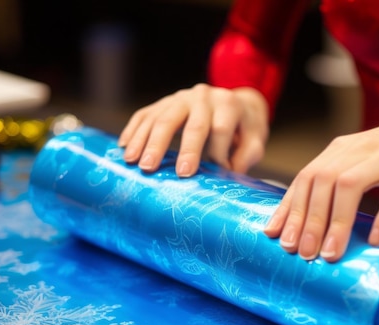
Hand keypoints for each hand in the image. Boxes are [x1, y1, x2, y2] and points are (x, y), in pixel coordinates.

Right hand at [118, 84, 268, 175]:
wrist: (236, 102)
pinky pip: (145, 114)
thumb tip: (228, 173)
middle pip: (189, 124)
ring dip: (146, 141)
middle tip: (161, 169)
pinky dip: (133, 130)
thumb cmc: (244, 128)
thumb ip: (247, 155)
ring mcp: (181, 97)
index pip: (219, 130)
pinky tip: (124, 148)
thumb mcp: (254, 138)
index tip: (214, 173)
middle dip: (176, 149)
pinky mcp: (165, 102)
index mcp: (228, 105)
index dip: (216, 153)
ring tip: (135, 162)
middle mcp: (203, 97)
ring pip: (162, 118)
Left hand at [263, 118, 378, 261]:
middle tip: (303, 252)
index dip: (290, 207)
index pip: (306, 177)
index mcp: (340, 150)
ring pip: (352, 186)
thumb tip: (301, 224)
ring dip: (338, 222)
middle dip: (309, 220)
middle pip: (323, 182)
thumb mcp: (356, 164)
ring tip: (330, 254)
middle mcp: (358, 149)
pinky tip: (375, 240)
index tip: (276, 236)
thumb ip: (332, 185)